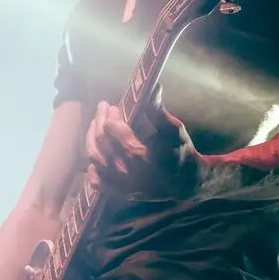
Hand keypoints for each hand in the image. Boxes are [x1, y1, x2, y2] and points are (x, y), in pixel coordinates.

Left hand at [85, 95, 202, 200]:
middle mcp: (126, 170)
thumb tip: (153, 87)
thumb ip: (158, 110)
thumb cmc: (180, 152)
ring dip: (91, 138)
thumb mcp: (174, 129)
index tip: (114, 106)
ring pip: (94, 158)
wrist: (187, 182)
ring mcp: (120, 184)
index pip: (112, 128)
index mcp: (139, 153)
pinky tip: (95, 156)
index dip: (110, 114)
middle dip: (99, 120)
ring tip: (95, 125)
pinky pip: (96, 181)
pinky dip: (92, 168)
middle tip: (103, 108)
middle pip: (101, 140)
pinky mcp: (119, 193)